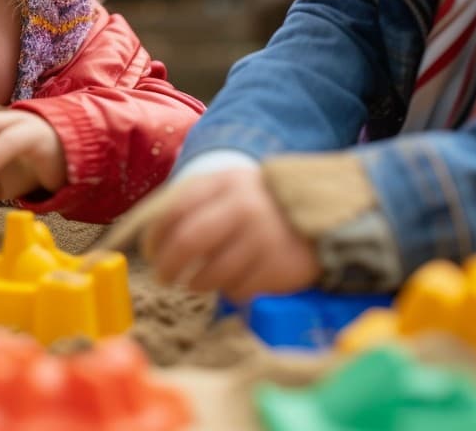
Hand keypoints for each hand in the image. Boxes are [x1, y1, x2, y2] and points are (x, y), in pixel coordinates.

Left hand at [141, 167, 319, 300]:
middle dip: (167, 265)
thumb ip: (195, 203)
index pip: (175, 209)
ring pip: (212, 272)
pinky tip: (232, 284)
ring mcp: (262, 238)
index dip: (155, 235)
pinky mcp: (279, 267)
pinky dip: (229, 292)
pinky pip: (239, 290)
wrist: (326, 212)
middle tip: (163, 278)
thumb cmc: (262, 205)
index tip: (149, 252)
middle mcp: (243, 207)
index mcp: (224, 183)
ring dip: (197, 283)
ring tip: (197, 282)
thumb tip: (151, 238)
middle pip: (188, 241)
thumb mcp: (231, 188)